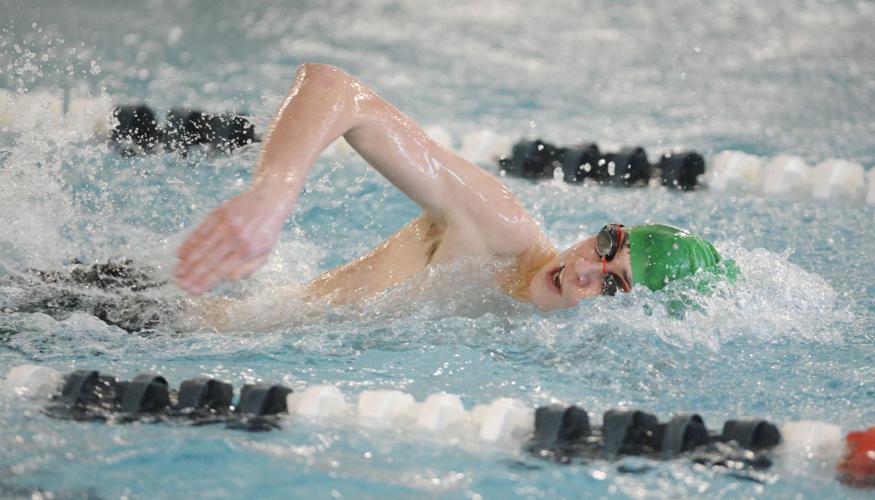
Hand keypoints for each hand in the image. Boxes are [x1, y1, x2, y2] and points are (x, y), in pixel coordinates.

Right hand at [174, 185, 293, 293]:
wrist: (270, 199)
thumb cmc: (267, 230)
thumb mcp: (265, 252)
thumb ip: (248, 268)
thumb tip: (228, 278)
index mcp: (249, 250)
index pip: (223, 269)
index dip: (206, 281)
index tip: (193, 290)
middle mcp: (236, 237)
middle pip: (210, 259)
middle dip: (193, 273)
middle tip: (180, 285)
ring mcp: (226, 224)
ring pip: (203, 245)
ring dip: (188, 261)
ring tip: (177, 273)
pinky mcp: (219, 213)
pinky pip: (202, 230)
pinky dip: (190, 242)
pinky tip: (181, 253)